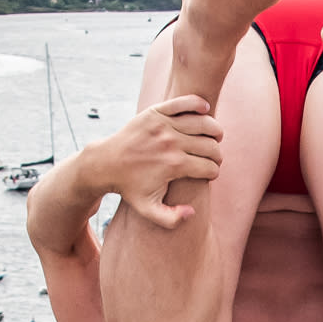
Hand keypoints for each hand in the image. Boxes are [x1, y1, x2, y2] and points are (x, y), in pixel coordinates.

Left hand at [88, 94, 221, 226]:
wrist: (105, 163)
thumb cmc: (129, 187)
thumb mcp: (147, 209)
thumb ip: (171, 219)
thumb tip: (192, 211)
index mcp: (174, 166)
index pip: (210, 167)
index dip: (214, 172)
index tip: (211, 174)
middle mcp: (171, 144)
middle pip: (211, 146)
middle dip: (217, 154)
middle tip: (213, 158)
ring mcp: (164, 125)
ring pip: (204, 123)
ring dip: (215, 131)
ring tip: (214, 137)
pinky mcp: (156, 111)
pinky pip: (185, 102)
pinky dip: (198, 104)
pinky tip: (205, 110)